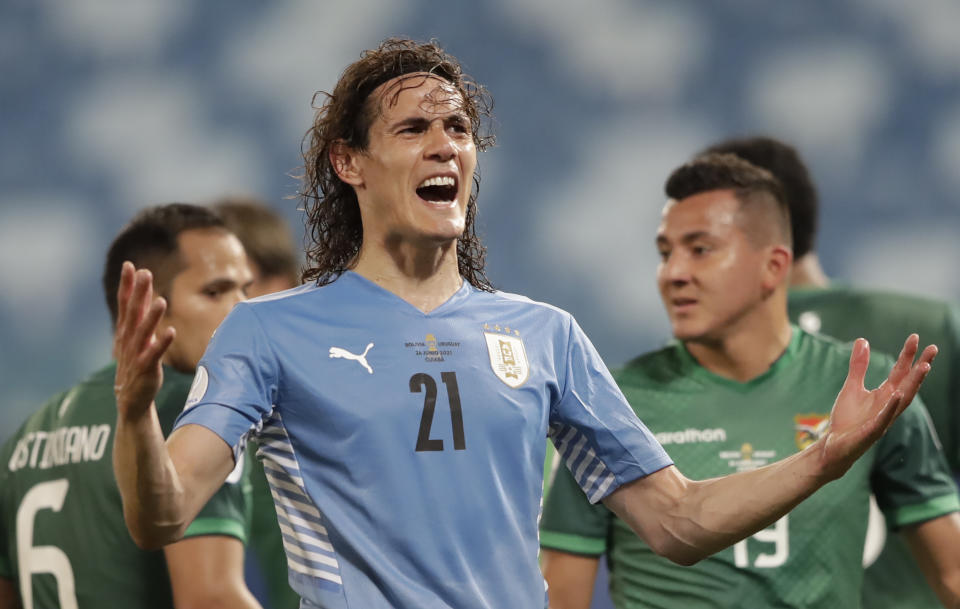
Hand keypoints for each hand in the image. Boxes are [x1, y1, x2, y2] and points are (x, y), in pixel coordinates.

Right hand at [113, 261, 175, 420]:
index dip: (127, 285)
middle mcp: (128, 339)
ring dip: (152, 316)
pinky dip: (162, 343)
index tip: (129, 265)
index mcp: (125, 331)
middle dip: (138, 293)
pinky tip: (171, 331)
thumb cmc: (135, 364)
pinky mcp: (146, 368)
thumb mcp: (135, 337)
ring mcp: (136, 354)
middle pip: (133, 313)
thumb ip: (140, 316)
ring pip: (143, 332)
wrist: (130, 399)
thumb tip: (144, 294)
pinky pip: (154, 354)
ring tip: (161, 300)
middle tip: (144, 273)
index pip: (124, 304)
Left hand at [817, 334, 936, 479]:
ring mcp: (883, 418)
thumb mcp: (852, 387)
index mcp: (885, 394)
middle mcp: (889, 405)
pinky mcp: (871, 432)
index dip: (908, 355)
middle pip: (908, 383)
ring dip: (914, 384)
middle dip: (921, 366)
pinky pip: (884, 419)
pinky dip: (891, 407)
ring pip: (903, 400)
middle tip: (933, 348)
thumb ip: (859, 366)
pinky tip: (897, 394)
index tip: (916, 337)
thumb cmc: (847, 420)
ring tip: (924, 366)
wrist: (834, 445)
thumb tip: (863, 340)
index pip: (900, 372)